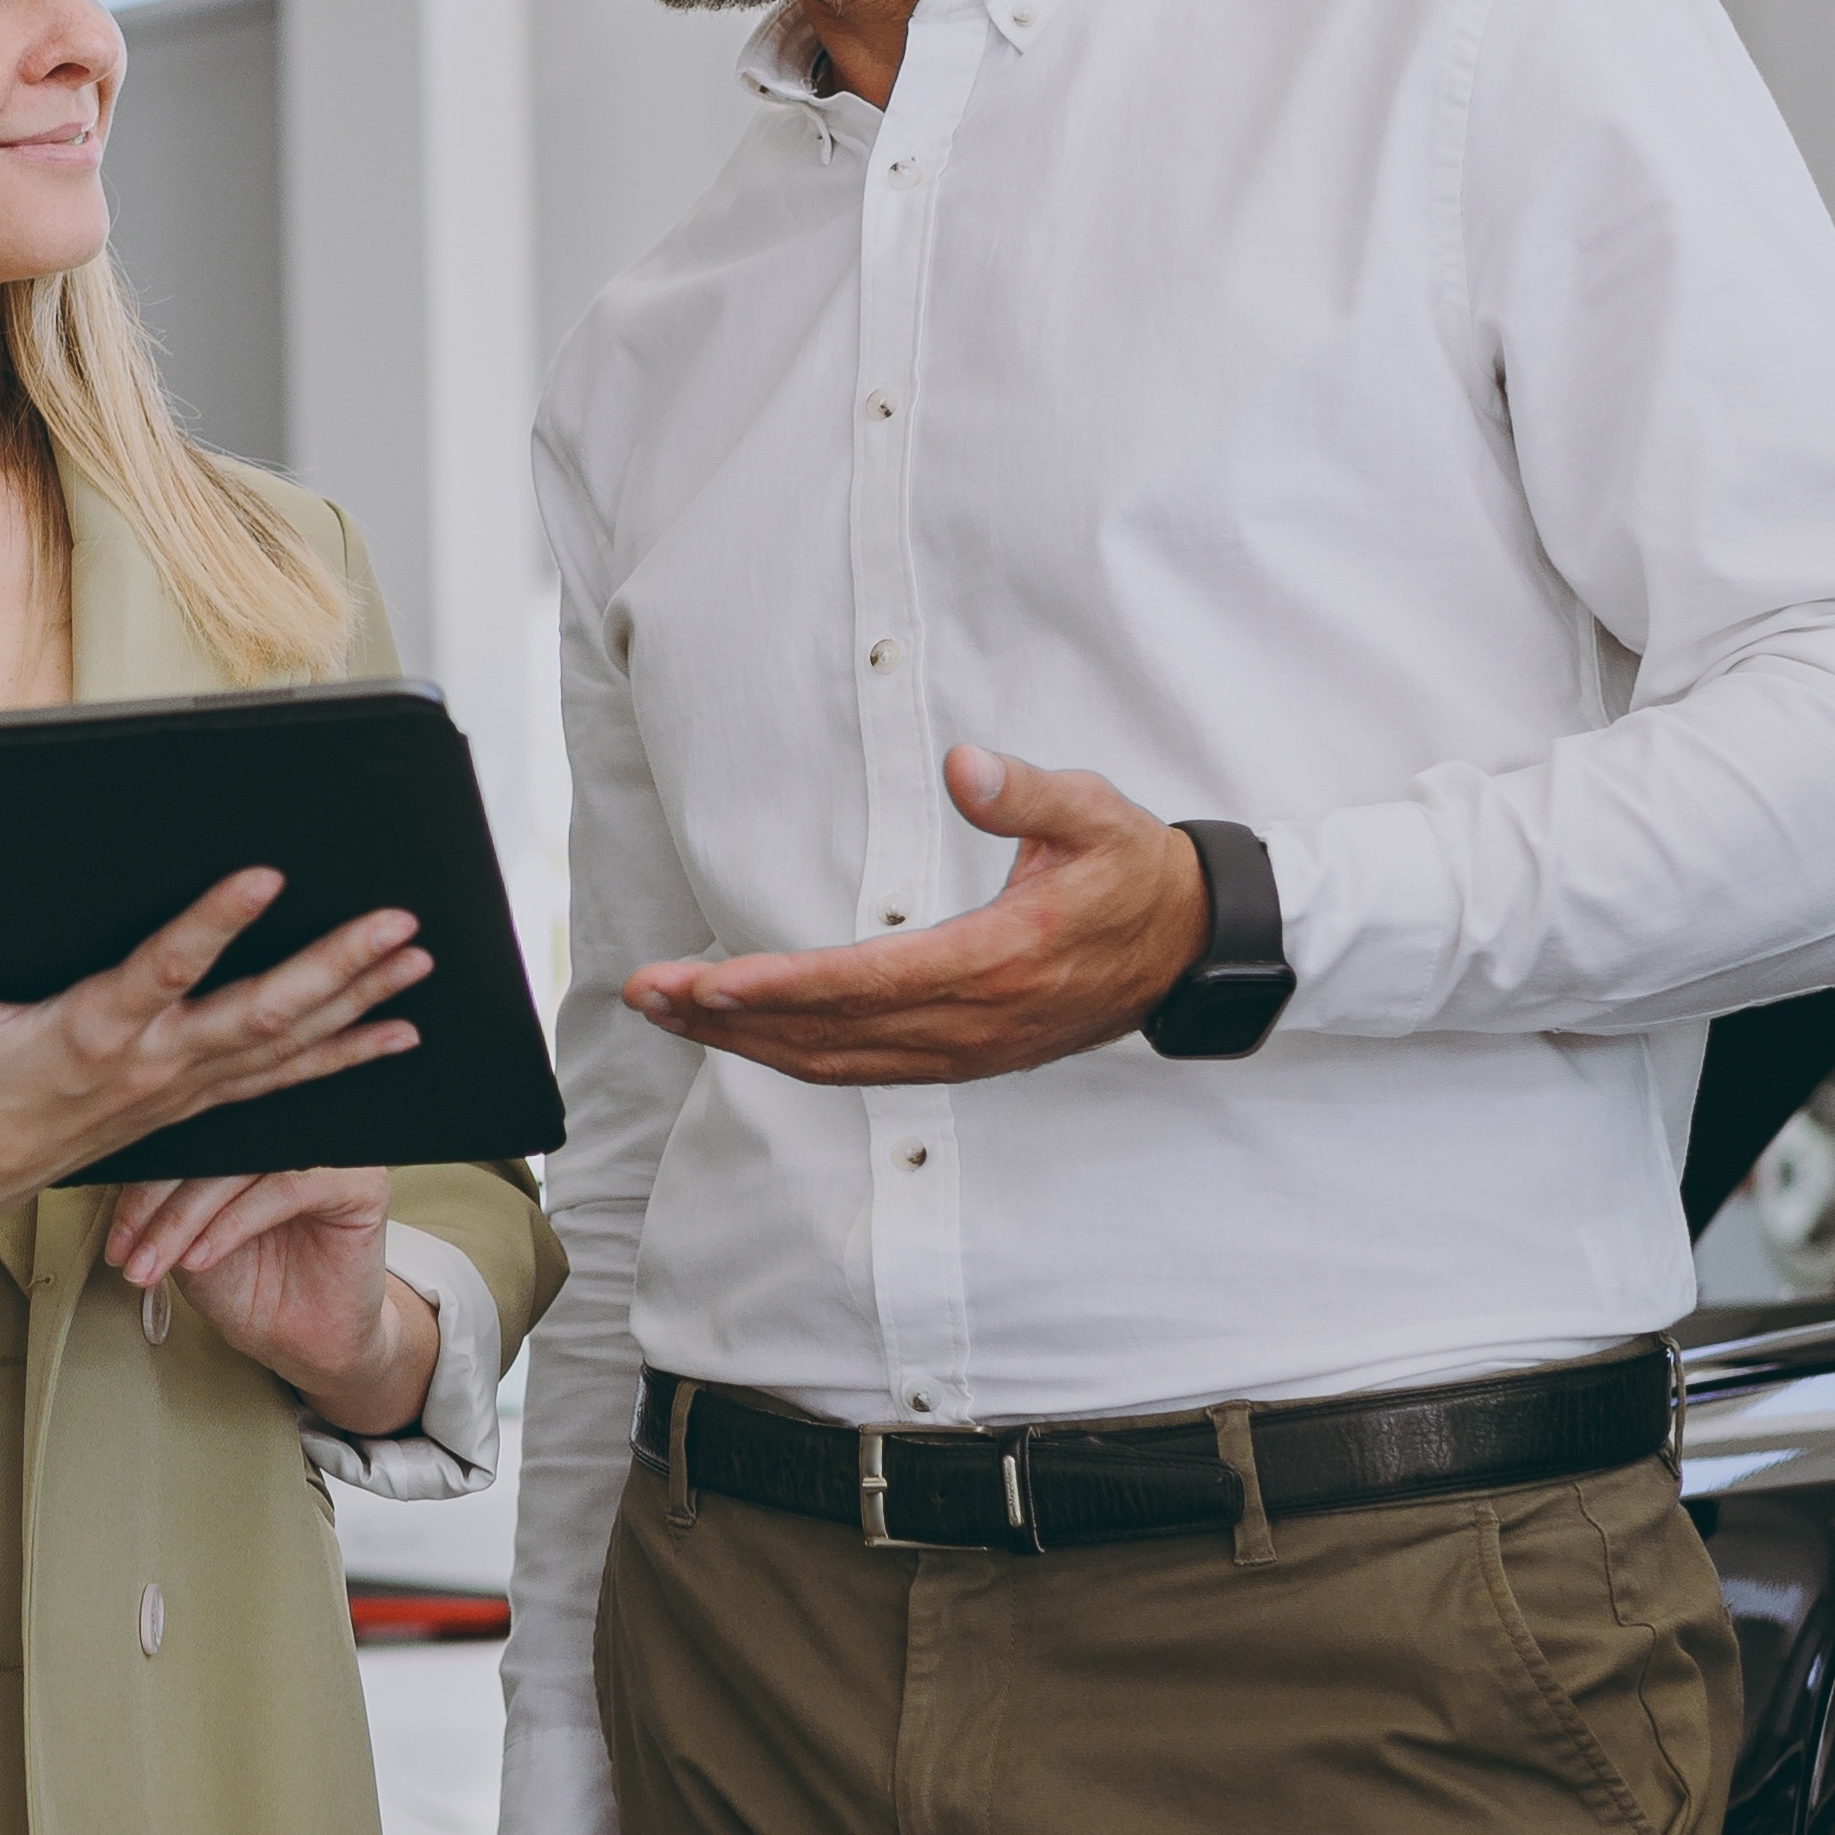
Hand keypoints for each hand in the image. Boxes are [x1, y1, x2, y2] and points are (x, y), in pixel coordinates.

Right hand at [0, 872, 429, 1292]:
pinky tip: (394, 1034)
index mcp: (93, 1035)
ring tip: (417, 964)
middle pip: (261, 1015)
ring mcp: (182, 1090)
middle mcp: (153, 1065)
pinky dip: (343, 1058)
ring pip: (288, 1047)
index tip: (264, 878)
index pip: (165, 972)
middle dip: (334, 968)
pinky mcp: (192, 1105)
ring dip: (357, 1004)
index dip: (214, 925)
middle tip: (395, 925)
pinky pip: (284, 1083)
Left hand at [95, 1165, 432, 1433]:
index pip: (184, 1143)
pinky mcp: (356, 1182)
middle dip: (155, 1207)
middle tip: (128, 1255)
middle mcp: (285, 1133)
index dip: (139, 1188)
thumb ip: (162, 1204)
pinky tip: (201, 1258)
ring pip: (235, 1168)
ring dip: (183, 1221)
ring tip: (155, 1265)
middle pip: (206, 1150)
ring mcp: (324, 1152)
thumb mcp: (188, 1242)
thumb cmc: (253, 1287)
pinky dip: (231, 1225)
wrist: (307, 1344)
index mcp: (246, 1137)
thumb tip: (108, 1171)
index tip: (114, 1242)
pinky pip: (282, 1188)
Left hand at [625, 744, 1205, 1088]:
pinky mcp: (961, 1058)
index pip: (867, 984)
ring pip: (834, 1060)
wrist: (1187, 950)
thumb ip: (1027, 792)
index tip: (709, 982)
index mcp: (999, 961)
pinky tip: (740, 1034)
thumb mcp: (1096, 814)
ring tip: (668, 1011)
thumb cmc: (1133, 874)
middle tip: (648, 994)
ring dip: (744, 1042)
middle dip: (729, 1018)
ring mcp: (965, 1051)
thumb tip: (964, 765)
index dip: (783, 987)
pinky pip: (860, 1068)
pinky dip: (790, 1054)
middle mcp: (972, 1021)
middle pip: (829, 1033)